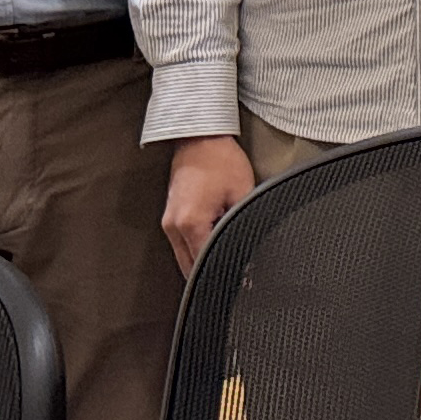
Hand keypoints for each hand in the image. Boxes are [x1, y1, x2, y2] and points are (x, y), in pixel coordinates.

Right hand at [160, 135, 256, 276]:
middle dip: (212, 275)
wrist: (199, 138)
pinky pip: (181, 245)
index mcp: (191, 223)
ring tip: (227, 265)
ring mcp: (169, 222)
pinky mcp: (170, 216)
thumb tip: (251, 246)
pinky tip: (213, 249)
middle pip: (190, 268)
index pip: (207, 263)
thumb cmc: (221, 161)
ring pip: (183, 258)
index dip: (227, 273)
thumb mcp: (243, 195)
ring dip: (202, 264)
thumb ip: (247, 224)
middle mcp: (174, 227)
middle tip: (236, 279)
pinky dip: (195, 251)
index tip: (243, 281)